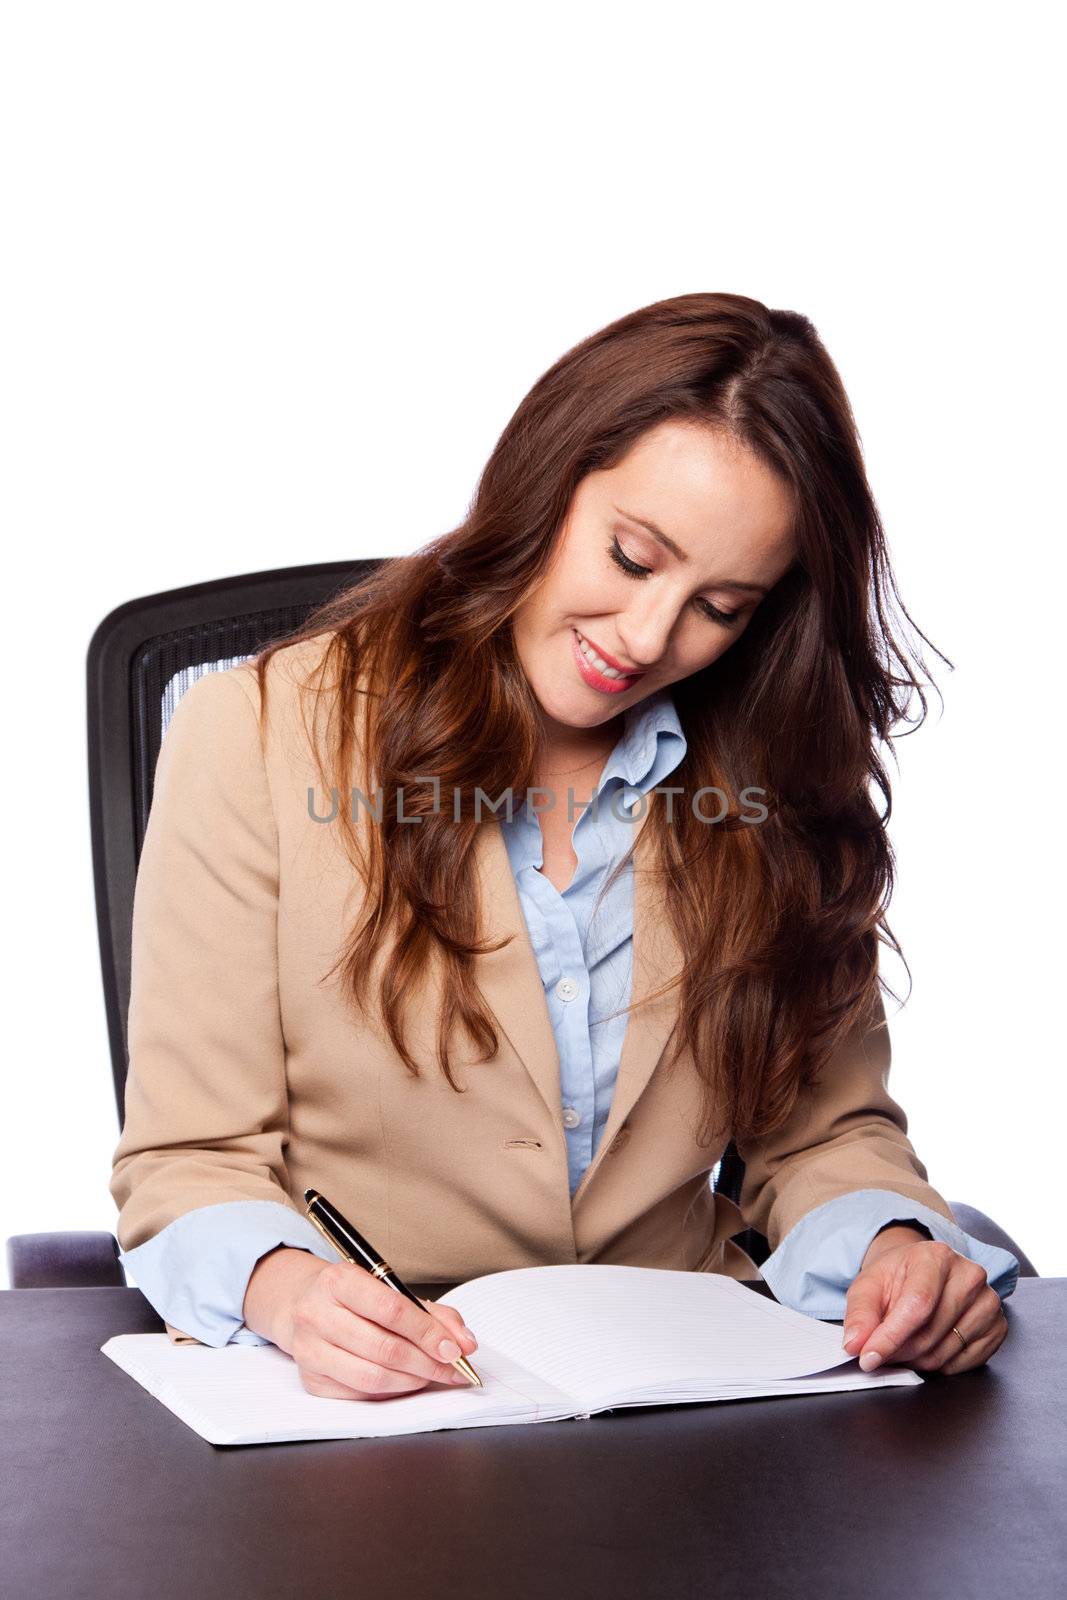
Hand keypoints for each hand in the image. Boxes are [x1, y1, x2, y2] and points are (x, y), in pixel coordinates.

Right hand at [281, 1256, 479, 1399]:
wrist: (300, 1304)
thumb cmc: (352, 1296)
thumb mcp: (386, 1288)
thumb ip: (431, 1313)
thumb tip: (465, 1342)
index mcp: (339, 1280)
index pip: (391, 1309)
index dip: (428, 1332)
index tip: (456, 1348)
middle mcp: (317, 1314)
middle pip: (384, 1348)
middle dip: (428, 1363)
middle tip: (453, 1369)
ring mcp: (309, 1350)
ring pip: (372, 1377)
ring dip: (413, 1381)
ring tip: (433, 1376)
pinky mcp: (310, 1379)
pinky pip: (359, 1394)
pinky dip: (390, 1392)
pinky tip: (405, 1382)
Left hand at [841, 1226, 1007, 1376]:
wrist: (924, 1273)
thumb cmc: (897, 1278)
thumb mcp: (869, 1285)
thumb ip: (859, 1314)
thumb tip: (855, 1345)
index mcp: (936, 1256)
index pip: (917, 1304)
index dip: (891, 1336)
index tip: (869, 1357)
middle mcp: (970, 1275)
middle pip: (931, 1332)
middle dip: (899, 1351)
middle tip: (881, 1352)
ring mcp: (989, 1301)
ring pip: (946, 1351)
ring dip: (917, 1360)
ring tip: (904, 1345)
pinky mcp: (998, 1326)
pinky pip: (966, 1363)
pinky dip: (941, 1365)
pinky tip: (928, 1347)